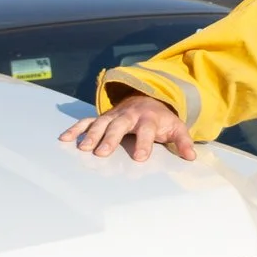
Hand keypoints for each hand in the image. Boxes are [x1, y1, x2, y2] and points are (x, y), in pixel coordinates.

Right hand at [59, 93, 195, 162]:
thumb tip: (191, 157)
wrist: (148, 98)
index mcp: (149, 119)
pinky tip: (64, 138)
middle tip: (102, 153)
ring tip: (82, 148)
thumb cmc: (161, 119)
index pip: (146, 130)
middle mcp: (129, 115)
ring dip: (91, 134)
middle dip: (111, 138)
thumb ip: (183, 141)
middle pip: (119, 125)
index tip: (140, 158)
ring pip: (101, 123)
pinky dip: (75, 128)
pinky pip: (87, 121)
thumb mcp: (176, 127)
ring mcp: (114, 116)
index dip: (144, 143)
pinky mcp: (102, 117)